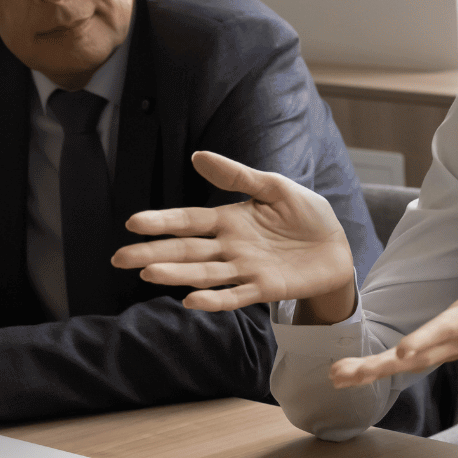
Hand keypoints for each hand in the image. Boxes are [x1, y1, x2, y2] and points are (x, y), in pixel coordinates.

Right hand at [114, 150, 357, 318]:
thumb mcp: (274, 187)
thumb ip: (237, 176)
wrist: (337, 245)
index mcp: (229, 220)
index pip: (189, 221)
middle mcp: (230, 247)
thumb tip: (197, 156)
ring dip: (177, 275)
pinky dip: (215, 299)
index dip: (162, 222)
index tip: (133, 223)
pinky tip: (192, 300)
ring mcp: (245, 270)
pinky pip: (236, 296)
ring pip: (205, 274)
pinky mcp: (265, 289)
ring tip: (148, 274)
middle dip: (153, 253)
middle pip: (186, 250)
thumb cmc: (305, 214)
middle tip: (120, 258)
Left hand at [330, 237, 457, 388]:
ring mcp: (442, 350)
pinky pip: (400, 365)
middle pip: (414, 359)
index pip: (447, 329)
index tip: (404, 351)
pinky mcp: (432, 352)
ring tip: (336, 376)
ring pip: (403, 366)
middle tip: (344, 374)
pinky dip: (373, 371)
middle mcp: (453, 340)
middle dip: (380, 367)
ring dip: (369, 371)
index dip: (427, 339)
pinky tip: (345, 375)